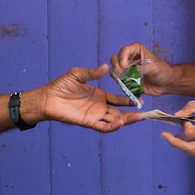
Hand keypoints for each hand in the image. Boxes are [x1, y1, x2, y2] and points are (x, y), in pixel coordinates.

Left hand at [25, 64, 139, 132]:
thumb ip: (93, 73)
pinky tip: (121, 122)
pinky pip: (103, 127)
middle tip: (146, 113)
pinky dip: (112, 126)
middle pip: (120, 113)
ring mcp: (95, 116)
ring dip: (127, 121)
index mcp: (99, 96)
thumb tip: (106, 67)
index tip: (140, 100)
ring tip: (139, 118)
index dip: (129, 101)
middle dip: (133, 114)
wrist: (48, 98)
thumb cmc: (61, 86)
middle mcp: (99, 107)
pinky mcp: (88, 122)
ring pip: (115, 121)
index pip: (118, 100)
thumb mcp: (78, 74)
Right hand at [110, 42, 177, 96]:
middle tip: (122, 75)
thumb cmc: (162, 71)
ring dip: (118, 77)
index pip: (124, 50)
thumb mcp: (154, 68)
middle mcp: (129, 58)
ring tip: (126, 83)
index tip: (125, 67)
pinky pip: (119, 81)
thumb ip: (141, 68)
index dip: (122, 58)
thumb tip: (128, 71)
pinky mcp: (126, 78)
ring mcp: (126, 69)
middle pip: (115, 59)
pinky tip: (130, 89)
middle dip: (117, 67)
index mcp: (136, 50)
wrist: (165, 83)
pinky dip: (122, 85)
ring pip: (114, 70)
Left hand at [160, 96, 194, 155]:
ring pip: (194, 153)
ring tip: (176, 137)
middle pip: (189, 149)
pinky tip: (190, 139)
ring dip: (183, 146)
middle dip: (174, 143)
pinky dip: (193, 146)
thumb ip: (193, 106)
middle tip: (165, 136)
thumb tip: (178, 114)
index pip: (190, 133)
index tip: (184, 119)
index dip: (183, 126)